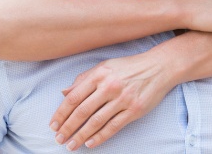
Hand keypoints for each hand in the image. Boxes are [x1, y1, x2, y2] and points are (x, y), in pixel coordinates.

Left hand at [50, 51, 171, 150]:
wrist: (158, 67)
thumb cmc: (128, 67)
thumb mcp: (105, 66)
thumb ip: (84, 79)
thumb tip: (64, 92)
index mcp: (99, 74)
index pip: (74, 96)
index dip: (61, 112)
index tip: (53, 124)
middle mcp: (109, 86)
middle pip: (82, 111)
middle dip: (68, 127)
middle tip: (58, 138)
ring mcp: (122, 98)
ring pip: (96, 121)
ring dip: (81, 135)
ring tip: (71, 144)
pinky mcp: (134, 110)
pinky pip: (113, 127)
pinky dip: (100, 137)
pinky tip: (90, 143)